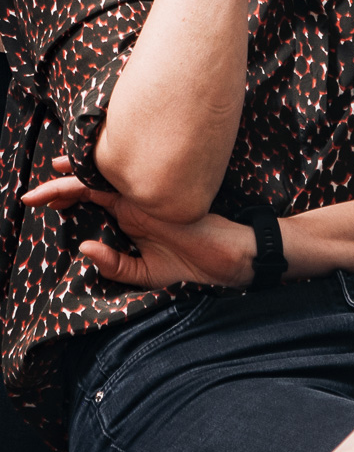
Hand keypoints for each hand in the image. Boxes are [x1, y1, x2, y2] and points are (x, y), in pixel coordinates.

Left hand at [23, 157, 254, 289]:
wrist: (225, 256)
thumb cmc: (191, 264)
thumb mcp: (144, 273)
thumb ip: (114, 265)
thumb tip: (83, 247)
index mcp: (130, 217)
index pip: (92, 201)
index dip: (65, 198)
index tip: (39, 202)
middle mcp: (132, 202)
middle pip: (89, 187)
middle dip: (58, 188)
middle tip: (30, 196)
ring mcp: (142, 196)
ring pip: (99, 181)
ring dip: (69, 181)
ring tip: (44, 183)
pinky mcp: (152, 195)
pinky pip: (118, 185)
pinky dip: (92, 180)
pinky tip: (72, 178)